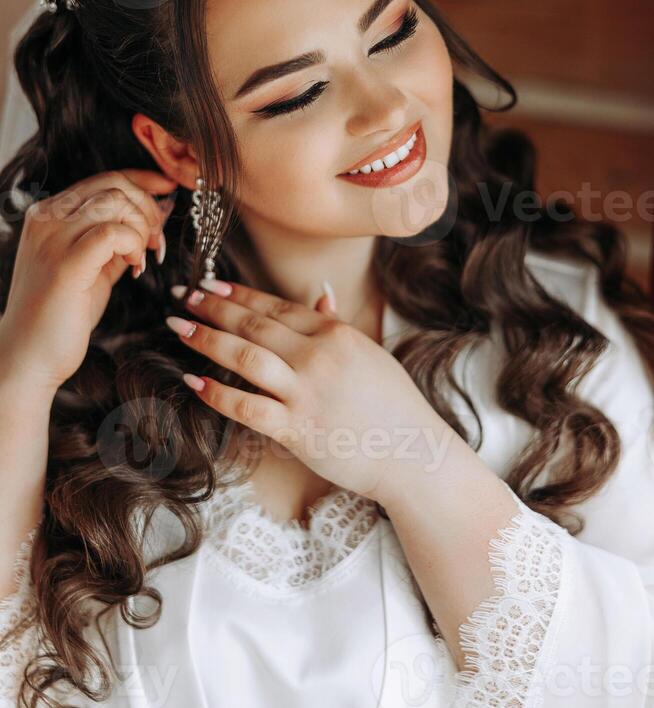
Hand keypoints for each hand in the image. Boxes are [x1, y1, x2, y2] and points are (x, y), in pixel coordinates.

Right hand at [0, 168, 176, 393]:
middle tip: (156, 241)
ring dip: (142, 227)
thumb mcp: (94, 267)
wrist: (29, 357)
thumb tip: (156, 216)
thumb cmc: (62, 314)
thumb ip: (118, 240)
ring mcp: (53, 239)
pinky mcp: (66, 265)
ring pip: (116, 202)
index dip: (143, 181)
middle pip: (114, 185)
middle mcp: (46, 219)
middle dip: (148, 208)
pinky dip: (133, 244)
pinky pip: (112, 232)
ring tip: (142, 257)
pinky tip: (133, 267)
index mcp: (49, 215)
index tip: (168, 190)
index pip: (104, 179)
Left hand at [165, 278, 432, 501]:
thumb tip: (320, 294)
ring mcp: (307, 392)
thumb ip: (338, 324)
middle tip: (182, 297)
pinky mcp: (298, 429)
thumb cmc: (394, 405)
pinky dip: (216, 392)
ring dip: (207, 340)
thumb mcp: (370, 354)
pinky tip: (193, 380)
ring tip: (179, 327)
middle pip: (254, 325)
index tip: (210, 284)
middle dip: (213, 308)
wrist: (414, 454)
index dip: (239, 294)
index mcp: (337, 333)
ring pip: (246, 357)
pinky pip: (247, 406)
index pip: (277, 306)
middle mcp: (319, 356)